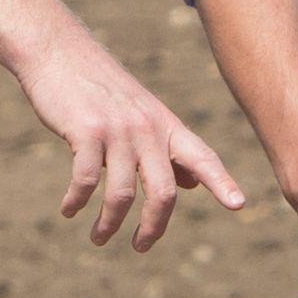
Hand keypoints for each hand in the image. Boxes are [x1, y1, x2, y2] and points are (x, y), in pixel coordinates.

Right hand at [11, 22, 248, 250]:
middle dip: (153, 227)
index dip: (221, 182)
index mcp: (166, 126)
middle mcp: (148, 129)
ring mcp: (118, 130)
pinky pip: (86, 180)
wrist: (58, 51)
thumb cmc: (100, 89)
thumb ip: (167, 149)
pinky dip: (77, 202)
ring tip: (98, 238)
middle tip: (140, 246)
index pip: (203, 157)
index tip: (239, 205)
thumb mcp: (143, 114)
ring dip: (109, 223)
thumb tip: (192, 185)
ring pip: (123, 194)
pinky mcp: (86, 131)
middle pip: (164, 192)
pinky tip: (69, 210)